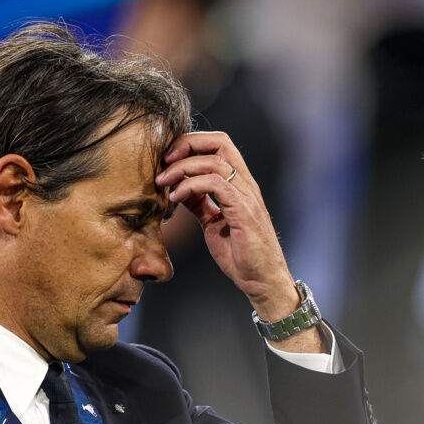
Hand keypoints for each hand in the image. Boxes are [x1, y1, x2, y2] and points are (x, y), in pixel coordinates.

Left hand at [157, 131, 298, 320]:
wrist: (261, 281)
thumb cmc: (241, 256)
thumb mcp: (213, 223)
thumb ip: (200, 204)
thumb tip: (179, 189)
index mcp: (240, 184)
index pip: (219, 145)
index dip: (191, 144)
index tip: (168, 160)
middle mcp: (246, 184)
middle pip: (219, 142)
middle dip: (186, 145)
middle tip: (163, 162)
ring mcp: (247, 196)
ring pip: (214, 161)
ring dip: (182, 167)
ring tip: (162, 182)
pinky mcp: (243, 210)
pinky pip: (215, 184)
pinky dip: (190, 185)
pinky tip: (176, 197)